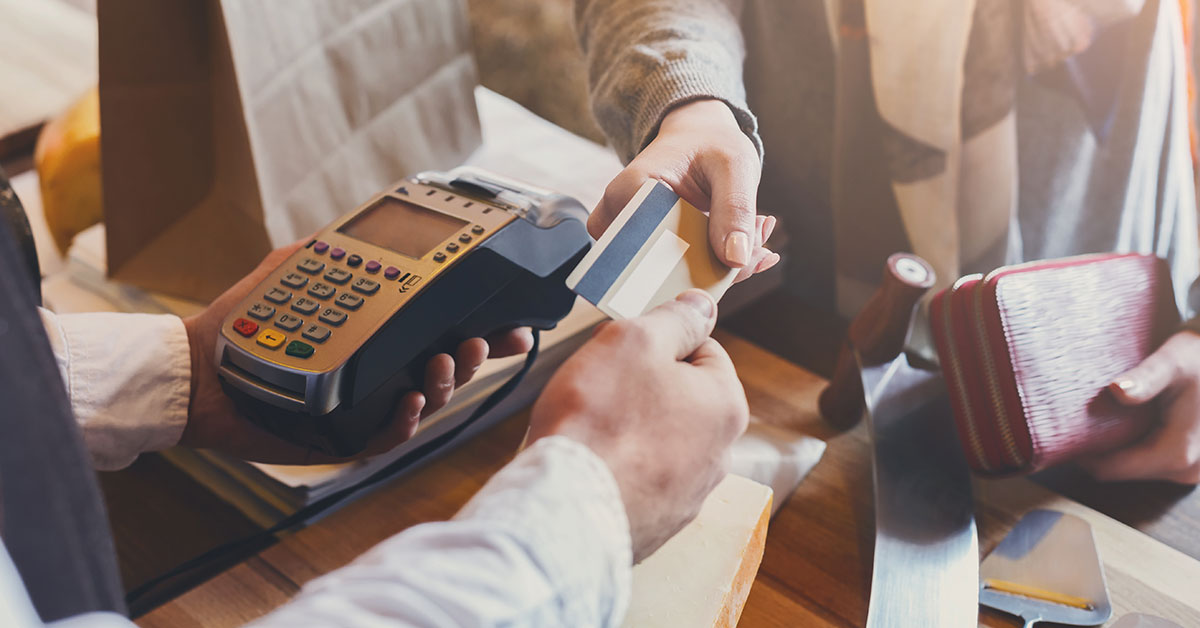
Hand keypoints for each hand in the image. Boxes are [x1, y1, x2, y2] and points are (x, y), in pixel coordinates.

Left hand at [181, 241, 534, 463]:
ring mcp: (368, 403)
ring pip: (428, 400)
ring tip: (443, 364)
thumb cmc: (246, 319)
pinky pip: (389, 436)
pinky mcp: (346, 436)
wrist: (197, 369)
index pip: (443, 328)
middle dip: (475, 355)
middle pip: (449, 365)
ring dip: (447, 383)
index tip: (513, 320)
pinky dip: (406, 421)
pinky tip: (409, 401)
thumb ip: (337, 248)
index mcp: (380, 332)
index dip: (483, 327)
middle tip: (484, 341)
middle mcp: (382, 369)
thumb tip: (373, 223)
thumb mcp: (297, 267)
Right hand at [528, 290, 749, 559]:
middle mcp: (720, 455)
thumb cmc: (599, 421)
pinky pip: (640, 481)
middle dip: (644, 388)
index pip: (705, 351)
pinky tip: (592, 465)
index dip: (661, 341)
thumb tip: (703, 306)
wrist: (566, 508)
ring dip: (630, 430)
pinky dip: (619, 470)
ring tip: (592, 429)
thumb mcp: (635, 341)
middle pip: (682, 398)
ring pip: (660, 441)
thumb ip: (675, 319)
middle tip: (601, 387)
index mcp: (725, 406)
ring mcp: (689, 495)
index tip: (625, 349)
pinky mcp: (658, 524)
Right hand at [589, 98, 777, 282]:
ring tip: (757, 234)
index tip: (743, 258)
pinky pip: (683, 271)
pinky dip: (718, 263)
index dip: (699, 265)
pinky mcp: (648, 249)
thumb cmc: (712, 144)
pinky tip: (749, 242)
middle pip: (664, 270)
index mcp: (630, 192)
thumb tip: (735, 260)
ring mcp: (631, 237)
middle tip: (762, 252)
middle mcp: (620, 219)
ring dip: (722, 267)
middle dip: (717, 269)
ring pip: (676, 276)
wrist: (698, 138)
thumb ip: (735, 208)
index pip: (654, 248)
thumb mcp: (734, 164)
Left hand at [1080, 330, 1199, 483]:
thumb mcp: (1171, 362)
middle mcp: (1187, 471)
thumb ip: (1145, 379)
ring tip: (1102, 417)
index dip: (1082, 453)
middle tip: (1079, 420)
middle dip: (1098, 449)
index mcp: (1177, 453)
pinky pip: (1147, 463)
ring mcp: (1189, 471)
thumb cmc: (1197, 355)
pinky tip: (1123, 422)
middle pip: (1120, 472)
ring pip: (1133, 469)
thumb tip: (1118, 390)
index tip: (1062, 430)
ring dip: (1114, 447)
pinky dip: (1131, 446)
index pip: (1110, 470)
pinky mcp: (1187, 465)